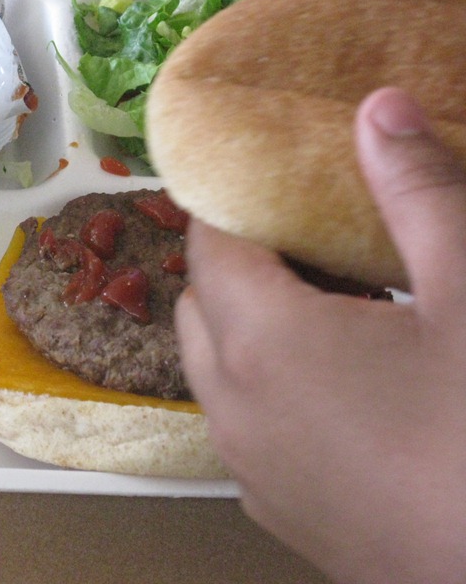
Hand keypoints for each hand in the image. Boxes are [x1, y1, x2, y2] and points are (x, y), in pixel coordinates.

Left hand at [175, 88, 465, 583]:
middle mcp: (232, 406)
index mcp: (261, 342)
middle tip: (314, 237)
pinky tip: (347, 392)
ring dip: (252, 326)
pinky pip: (245, 426)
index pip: (210, 244)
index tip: (263, 172)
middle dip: (241, 260)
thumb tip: (377, 107)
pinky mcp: (278, 514)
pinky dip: (268, 388)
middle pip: (203, 303)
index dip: (228, 199)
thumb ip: (419, 194)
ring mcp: (249, 469)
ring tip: (338, 308)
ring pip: (216, 368)